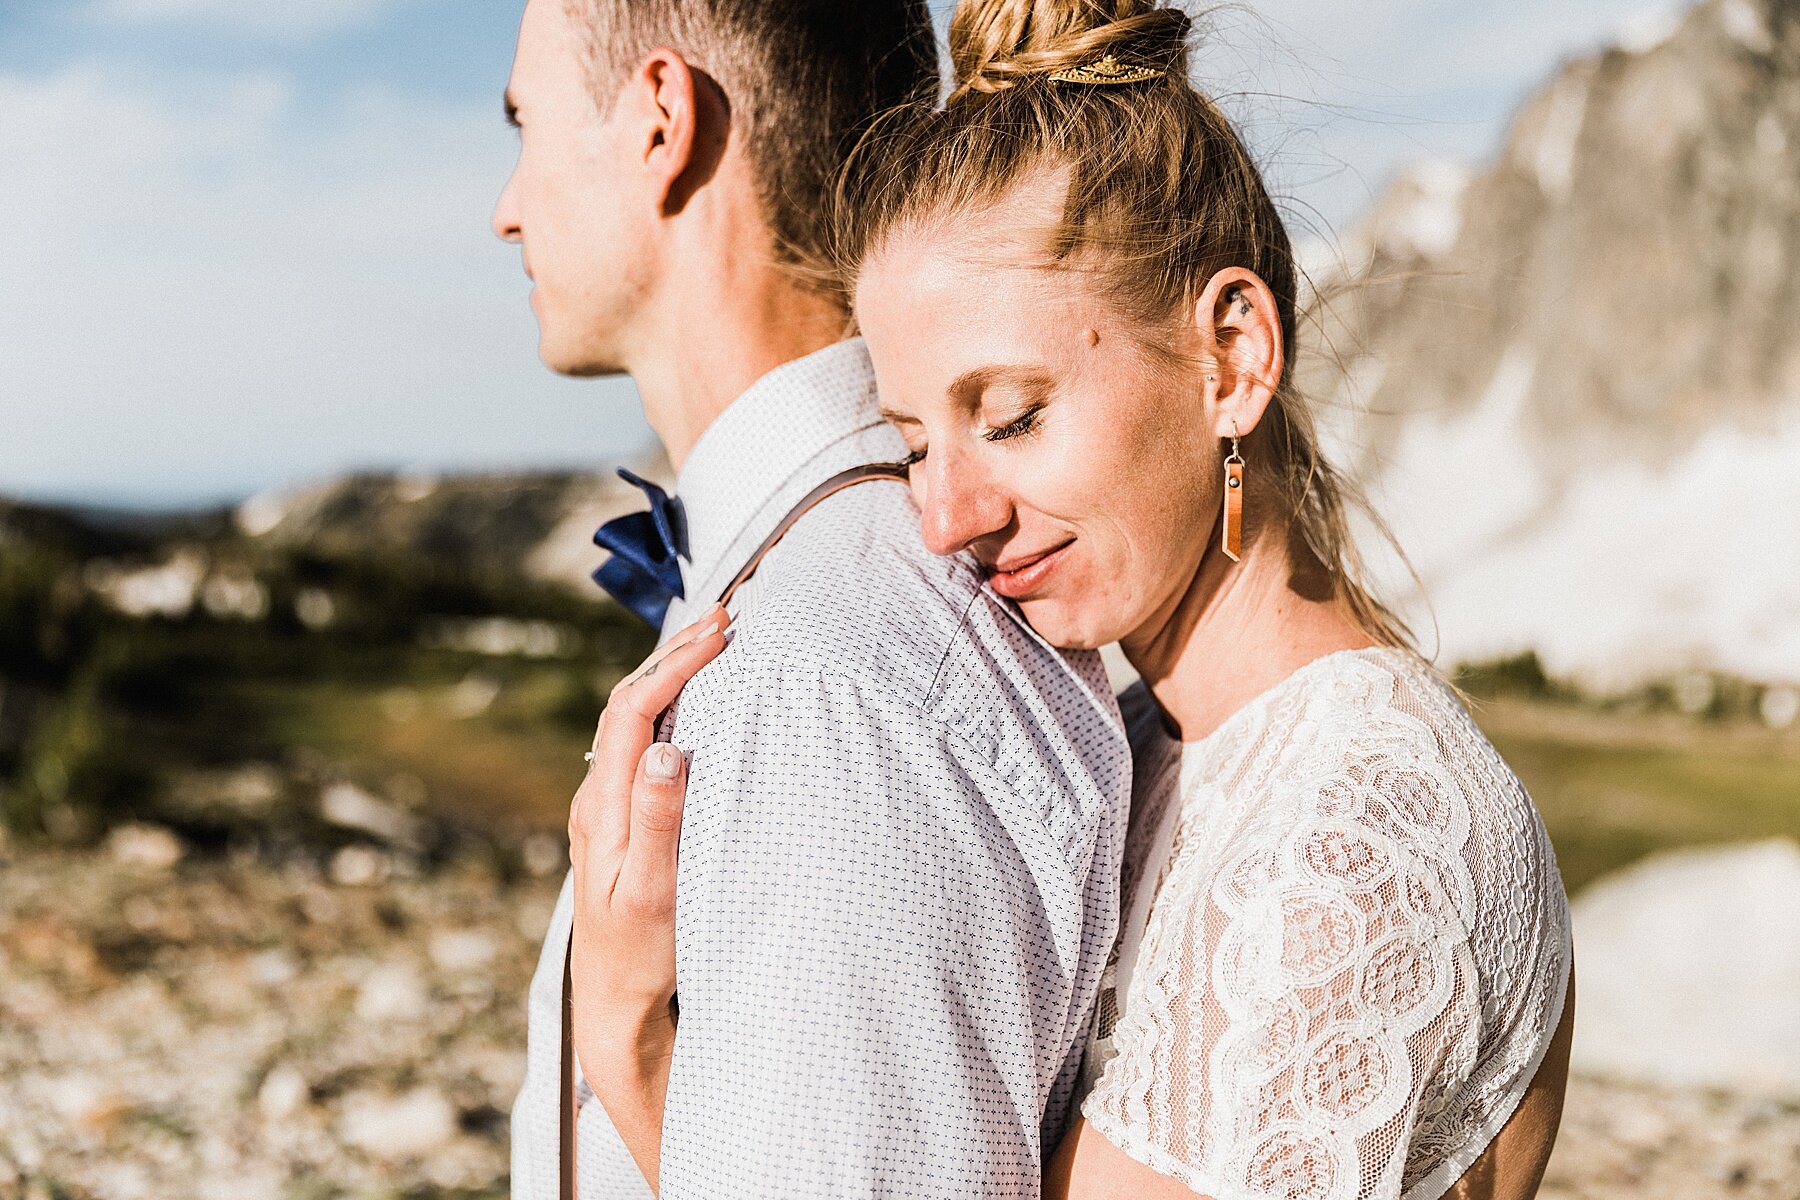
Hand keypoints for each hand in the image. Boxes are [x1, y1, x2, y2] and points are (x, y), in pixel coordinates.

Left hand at [568, 606, 728, 1189]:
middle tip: (722, 618)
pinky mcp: (622, 820)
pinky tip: (695, 704)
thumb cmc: (640, 953)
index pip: (632, 711)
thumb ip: (657, 819)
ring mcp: (607, 808)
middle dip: (673, 654)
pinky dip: (671, 707)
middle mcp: (597, 799)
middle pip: (627, 703)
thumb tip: (662, 748)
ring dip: (670, 675)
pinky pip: (642, 742)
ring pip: (633, 720)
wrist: (616, 1001)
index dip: (673, 666)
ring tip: (710, 642)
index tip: (717, 636)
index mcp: (602, 807)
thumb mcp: (653, 889)